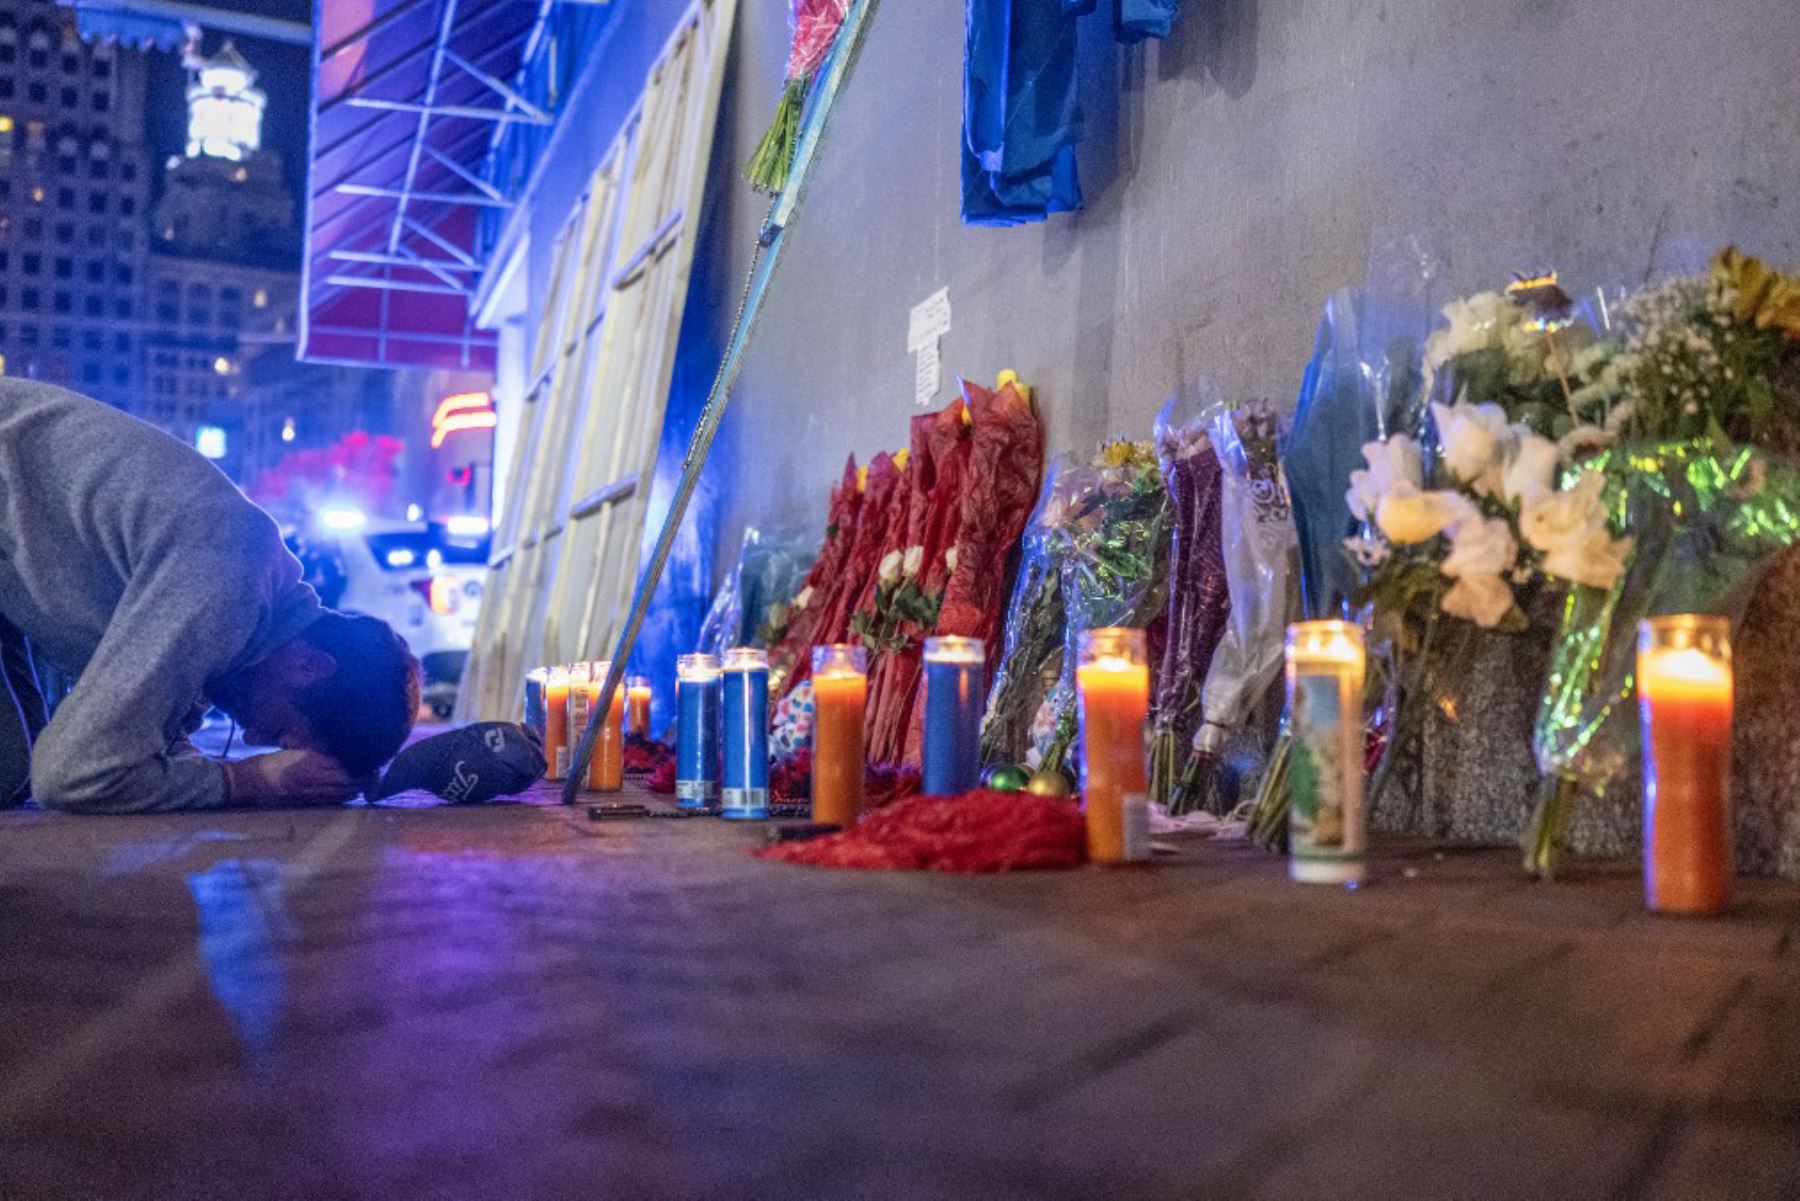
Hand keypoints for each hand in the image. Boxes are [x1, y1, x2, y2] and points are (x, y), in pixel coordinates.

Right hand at [224, 750, 359, 807]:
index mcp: (308, 765)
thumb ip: (311, 753)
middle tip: (372, 777)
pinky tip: (346, 795)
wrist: (246, 783)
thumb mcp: (290, 752)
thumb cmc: (267, 764)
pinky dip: (338, 798)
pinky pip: (326, 801)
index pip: (339, 766)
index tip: (368, 764)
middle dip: (359, 780)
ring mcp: (308, 794)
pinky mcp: (302, 802)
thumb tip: (331, 754)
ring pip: (336, 793)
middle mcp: (311, 780)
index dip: (355, 767)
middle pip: (343, 782)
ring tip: (363, 786)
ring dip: (351, 790)